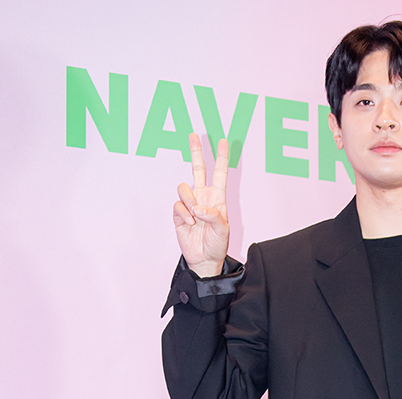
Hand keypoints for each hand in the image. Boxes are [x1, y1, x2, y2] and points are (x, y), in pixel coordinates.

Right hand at [173, 133, 229, 276]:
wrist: (204, 259)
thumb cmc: (217, 245)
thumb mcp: (223, 230)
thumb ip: (213, 216)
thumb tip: (198, 208)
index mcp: (217, 198)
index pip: (219, 174)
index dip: (221, 158)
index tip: (223, 142)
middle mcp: (203, 197)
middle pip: (198, 169)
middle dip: (196, 152)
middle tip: (194, 136)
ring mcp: (190, 204)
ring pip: (183, 188)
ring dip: (190, 201)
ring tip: (196, 216)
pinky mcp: (179, 214)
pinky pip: (177, 205)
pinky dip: (184, 214)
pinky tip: (190, 223)